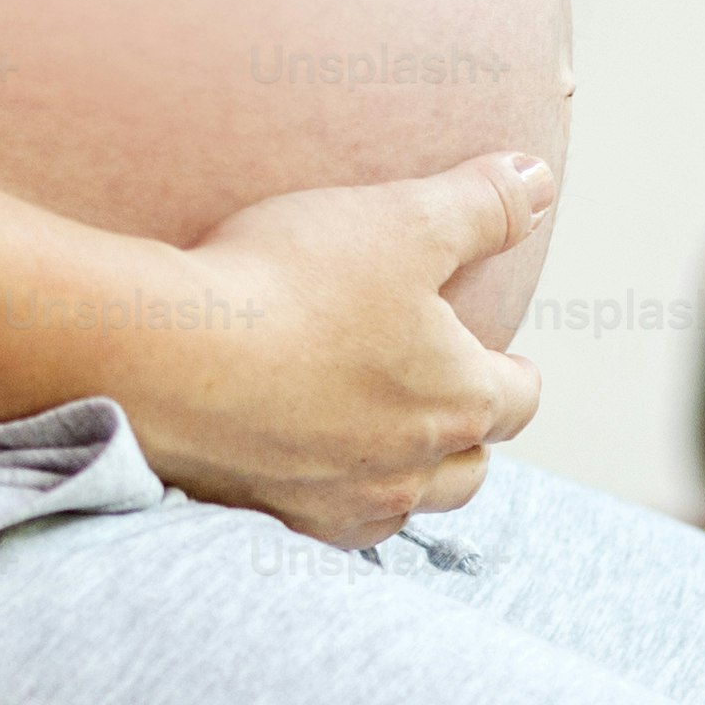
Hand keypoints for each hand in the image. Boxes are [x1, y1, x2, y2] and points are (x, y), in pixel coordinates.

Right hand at [126, 154, 553, 549]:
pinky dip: (325, 496)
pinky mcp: (269, 520)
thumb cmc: (290, 285)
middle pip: (468, 471)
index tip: (491, 351)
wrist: (167, 360)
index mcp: (456, 400)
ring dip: (401, 475)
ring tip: (374, 437)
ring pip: (400, 507)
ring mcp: (338, 504)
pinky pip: (321, 525)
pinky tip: (296, 462)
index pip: (520, 399)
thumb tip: (538, 179)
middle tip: (434, 392)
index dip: (512, 370)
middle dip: (465, 434)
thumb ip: (481, 204)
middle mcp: (408, 469)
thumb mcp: (402, 220)